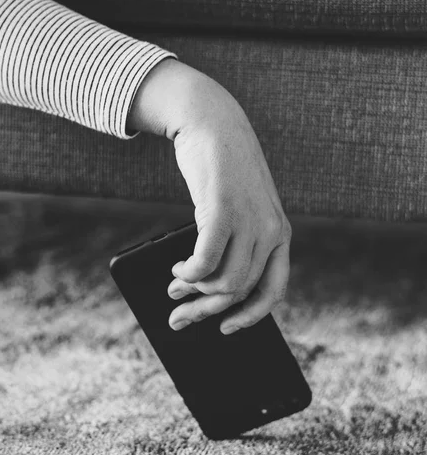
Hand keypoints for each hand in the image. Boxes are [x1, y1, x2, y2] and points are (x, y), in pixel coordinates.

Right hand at [126, 58, 291, 334]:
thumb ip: (233, 241)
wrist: (214, 123)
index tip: (226, 330)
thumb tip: (204, 284)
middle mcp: (271, 232)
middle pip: (240, 292)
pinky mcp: (223, 209)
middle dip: (206, 312)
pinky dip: (189, 274)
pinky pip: (206, 260)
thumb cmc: (221, 172)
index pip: (273, 291)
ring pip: (224, 282)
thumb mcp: (237, 209)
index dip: (250, 317)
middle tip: (180, 320)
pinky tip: (178, 270)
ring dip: (194, 293)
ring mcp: (249, 221)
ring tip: (174, 287)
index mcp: (279, 235)